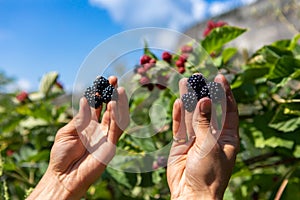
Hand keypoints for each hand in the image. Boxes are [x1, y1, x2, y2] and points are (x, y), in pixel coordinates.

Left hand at [27, 76, 128, 199]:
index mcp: (88, 125)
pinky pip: (116, 130)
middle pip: (109, 108)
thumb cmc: (61, 155)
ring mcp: (106, 137)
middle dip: (112, 94)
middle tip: (114, 80)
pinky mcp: (110, 147)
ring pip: (117, 118)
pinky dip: (116, 118)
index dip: (99, 93)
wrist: (63, 177)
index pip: (97, 106)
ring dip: (118, 103)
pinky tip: (113, 105)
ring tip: (118, 89)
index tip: (101, 79)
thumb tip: (86, 100)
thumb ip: (79, 118)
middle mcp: (99, 129)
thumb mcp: (66, 133)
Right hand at [167, 74, 238, 199]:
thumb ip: (205, 122)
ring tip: (185, 81)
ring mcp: (196, 139)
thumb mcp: (211, 146)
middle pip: (208, 109)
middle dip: (204, 93)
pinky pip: (180, 126)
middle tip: (198, 76)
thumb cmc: (210, 174)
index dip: (224, 93)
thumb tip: (204, 100)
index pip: (228, 110)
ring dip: (189, 99)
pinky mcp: (181, 144)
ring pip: (192, 115)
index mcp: (228, 137)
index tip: (219, 77)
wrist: (192, 194)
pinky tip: (178, 101)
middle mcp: (212, 135)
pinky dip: (178, 114)